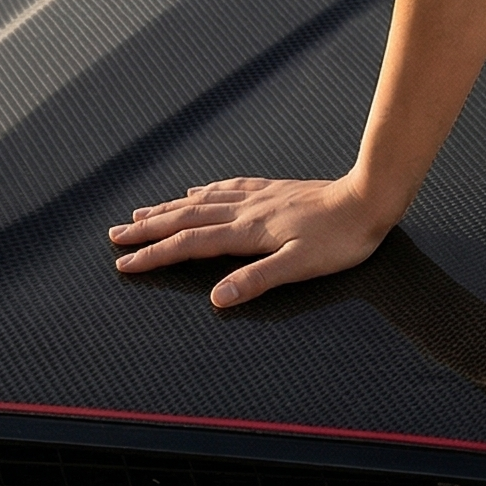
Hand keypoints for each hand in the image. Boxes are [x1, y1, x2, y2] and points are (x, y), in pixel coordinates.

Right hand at [109, 174, 393, 306]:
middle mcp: (248, 210)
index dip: (155, 255)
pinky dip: (206, 190)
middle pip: (187, 217)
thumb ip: (257, 280)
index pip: (191, 244)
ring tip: (142, 211)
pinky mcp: (275, 189)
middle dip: (149, 227)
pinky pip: (229, 187)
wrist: (370, 197)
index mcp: (249, 231)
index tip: (123, 263)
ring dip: (169, 207)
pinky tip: (199, 189)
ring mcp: (260, 196)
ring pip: (203, 200)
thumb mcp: (300, 267)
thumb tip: (217, 298)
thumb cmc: (340, 239)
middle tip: (115, 234)